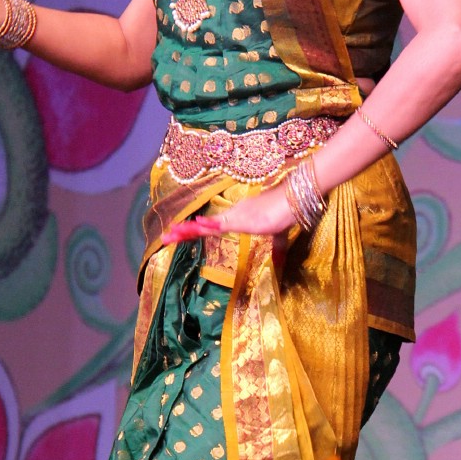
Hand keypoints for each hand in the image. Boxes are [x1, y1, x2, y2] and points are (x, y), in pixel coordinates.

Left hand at [163, 184, 295, 244]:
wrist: (296, 198)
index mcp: (238, 216)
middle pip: (204, 226)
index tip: (176, 235)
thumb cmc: (288, 212)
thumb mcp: (279, 235)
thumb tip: (279, 261)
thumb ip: (276, 248)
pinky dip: (211, 224)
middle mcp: (233, 214)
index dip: (193, 231)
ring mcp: (237, 216)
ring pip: (209, 225)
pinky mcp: (245, 218)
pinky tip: (198, 224)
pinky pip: (225, 222)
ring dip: (189, 231)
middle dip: (184, 232)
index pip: (211, 226)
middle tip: (164, 238)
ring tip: (171, 235)